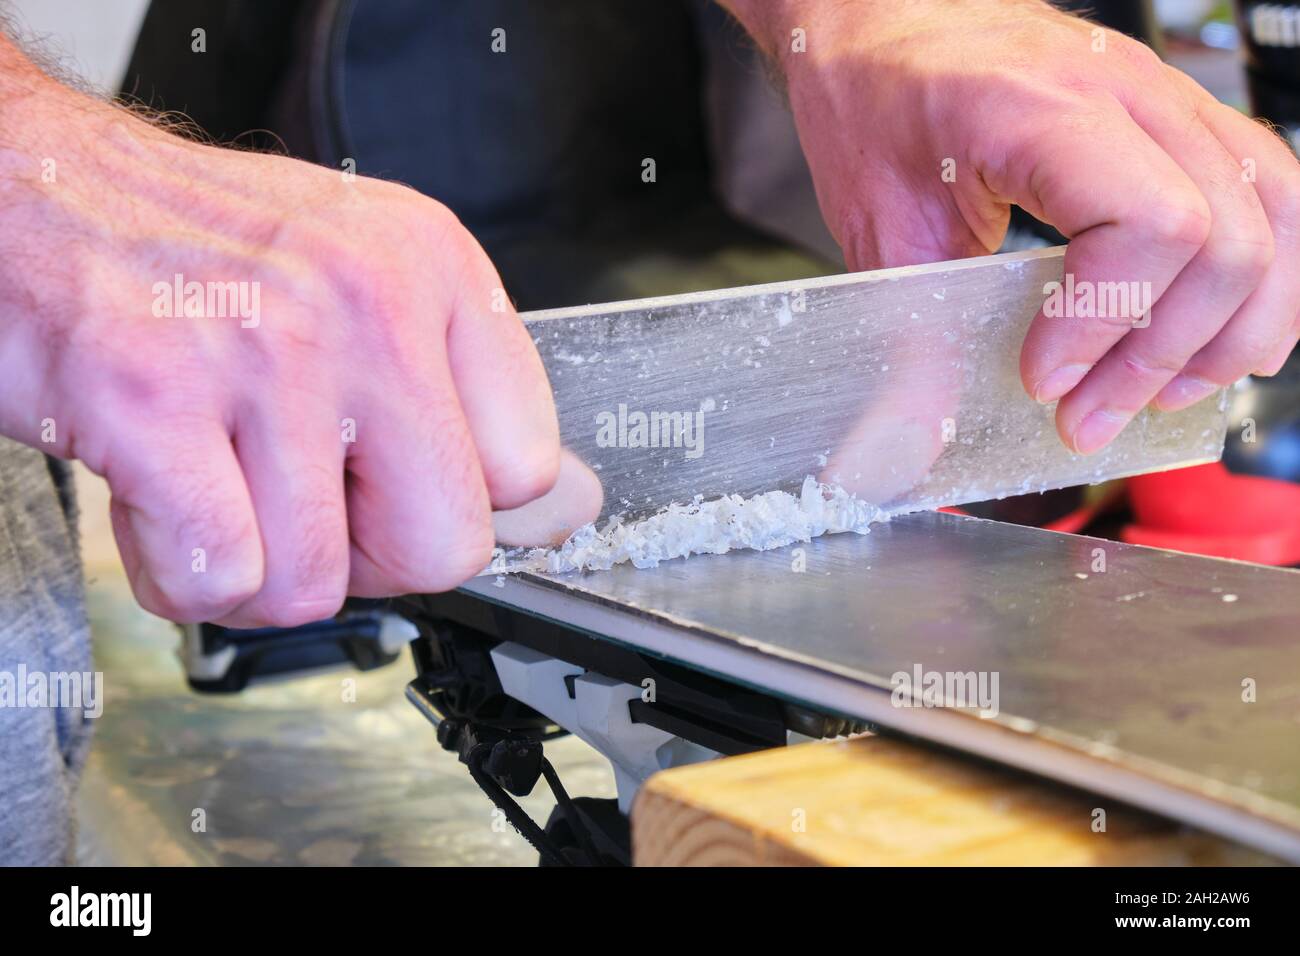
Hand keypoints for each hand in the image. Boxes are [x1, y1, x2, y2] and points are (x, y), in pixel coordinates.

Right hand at [0, 39, 558, 625]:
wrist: (33, 190)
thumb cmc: (196, 253)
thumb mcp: (365, 288)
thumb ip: (466, 400)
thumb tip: (567, 504)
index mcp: (430, 270)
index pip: (527, 468)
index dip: (456, 509)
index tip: (395, 493)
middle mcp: (365, 303)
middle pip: (445, 545)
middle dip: (366, 559)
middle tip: (302, 503)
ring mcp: (262, 351)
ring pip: (319, 582)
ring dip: (256, 567)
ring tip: (215, 484)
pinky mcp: (153, 401)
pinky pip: (222, 577)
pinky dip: (182, 571)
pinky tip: (161, 500)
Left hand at [723, 0, 1299, 452]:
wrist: (884, 26)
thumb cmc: (878, 98)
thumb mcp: (877, 226)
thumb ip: (909, 339)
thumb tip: (910, 444)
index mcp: (1041, 107)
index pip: (1148, 222)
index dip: (1107, 324)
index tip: (1044, 380)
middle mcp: (1127, 91)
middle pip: (1225, 238)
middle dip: (1161, 355)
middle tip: (1089, 416)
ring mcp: (1168, 97)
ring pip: (1272, 219)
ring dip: (1227, 330)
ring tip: (1159, 396)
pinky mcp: (1181, 119)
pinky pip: (1269, 193)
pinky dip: (1262, 279)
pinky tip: (1228, 338)